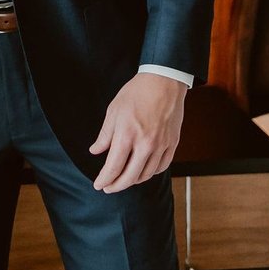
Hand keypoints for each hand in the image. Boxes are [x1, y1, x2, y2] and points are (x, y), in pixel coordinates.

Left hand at [88, 71, 186, 193]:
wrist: (163, 82)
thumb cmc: (136, 93)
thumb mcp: (114, 110)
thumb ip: (105, 134)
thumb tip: (96, 151)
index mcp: (127, 135)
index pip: (113, 167)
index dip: (104, 179)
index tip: (99, 184)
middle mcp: (145, 144)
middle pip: (130, 176)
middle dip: (117, 185)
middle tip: (109, 187)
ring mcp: (161, 145)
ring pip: (146, 174)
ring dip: (133, 180)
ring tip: (124, 179)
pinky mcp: (172, 144)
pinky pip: (162, 167)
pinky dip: (151, 173)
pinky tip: (143, 171)